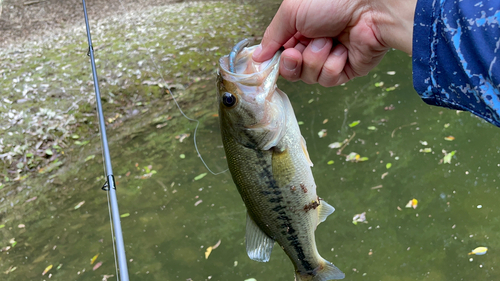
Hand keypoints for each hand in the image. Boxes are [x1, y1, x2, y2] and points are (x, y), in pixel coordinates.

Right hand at [252, 0, 415, 86]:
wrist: (370, 7)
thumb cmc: (333, 0)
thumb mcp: (291, 12)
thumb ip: (272, 35)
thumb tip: (257, 56)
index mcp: (301, 29)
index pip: (281, 53)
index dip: (276, 60)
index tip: (269, 61)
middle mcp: (315, 44)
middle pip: (293, 70)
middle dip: (293, 63)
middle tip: (297, 52)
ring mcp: (331, 58)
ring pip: (309, 77)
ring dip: (315, 59)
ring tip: (328, 41)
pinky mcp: (347, 70)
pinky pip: (328, 79)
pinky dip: (332, 65)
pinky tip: (342, 50)